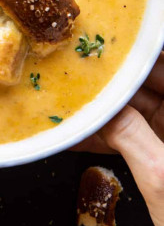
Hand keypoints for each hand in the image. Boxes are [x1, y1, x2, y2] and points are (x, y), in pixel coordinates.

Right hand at [76, 51, 163, 225]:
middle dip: (112, 79)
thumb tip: (99, 106)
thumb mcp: (162, 178)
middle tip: (75, 71)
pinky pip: (133, 135)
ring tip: (70, 99)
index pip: (162, 65)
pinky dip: (108, 135)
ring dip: (104, 108)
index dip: (133, 55)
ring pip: (136, 109)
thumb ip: (129, 135)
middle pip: (148, 83)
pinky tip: (78, 133)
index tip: (101, 47)